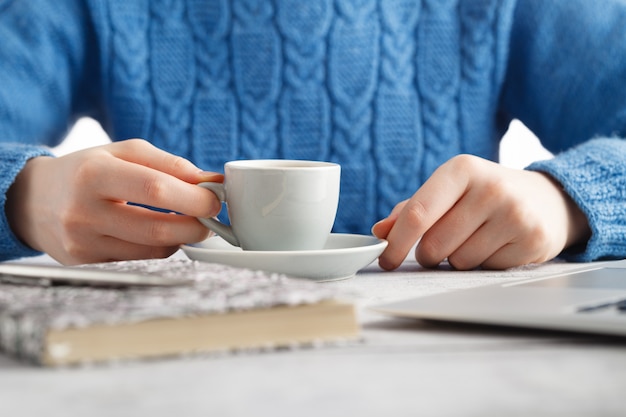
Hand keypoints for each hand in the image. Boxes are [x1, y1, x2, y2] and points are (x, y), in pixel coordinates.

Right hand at [6, 139, 222, 264]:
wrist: (34, 199)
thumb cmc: (86, 170)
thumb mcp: (123, 152)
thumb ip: (169, 164)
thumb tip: (210, 181)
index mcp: (94, 173)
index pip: (154, 189)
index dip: (193, 197)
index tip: (215, 198)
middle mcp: (84, 211)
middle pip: (157, 227)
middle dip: (196, 224)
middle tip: (210, 216)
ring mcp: (83, 242)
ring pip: (153, 249)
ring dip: (183, 237)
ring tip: (189, 222)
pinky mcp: (87, 261)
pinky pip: (140, 258)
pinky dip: (160, 246)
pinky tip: (161, 232)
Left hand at [372, 155, 590, 269]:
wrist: (549, 200)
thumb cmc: (486, 195)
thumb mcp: (449, 189)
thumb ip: (412, 208)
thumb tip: (381, 231)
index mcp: (462, 169)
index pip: (418, 213)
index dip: (396, 243)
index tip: (385, 260)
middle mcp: (491, 188)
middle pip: (435, 245)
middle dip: (429, 254)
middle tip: (441, 244)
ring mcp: (515, 215)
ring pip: (459, 261)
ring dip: (457, 259)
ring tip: (476, 238)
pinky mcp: (532, 241)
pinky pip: (486, 270)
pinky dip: (483, 265)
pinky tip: (497, 245)